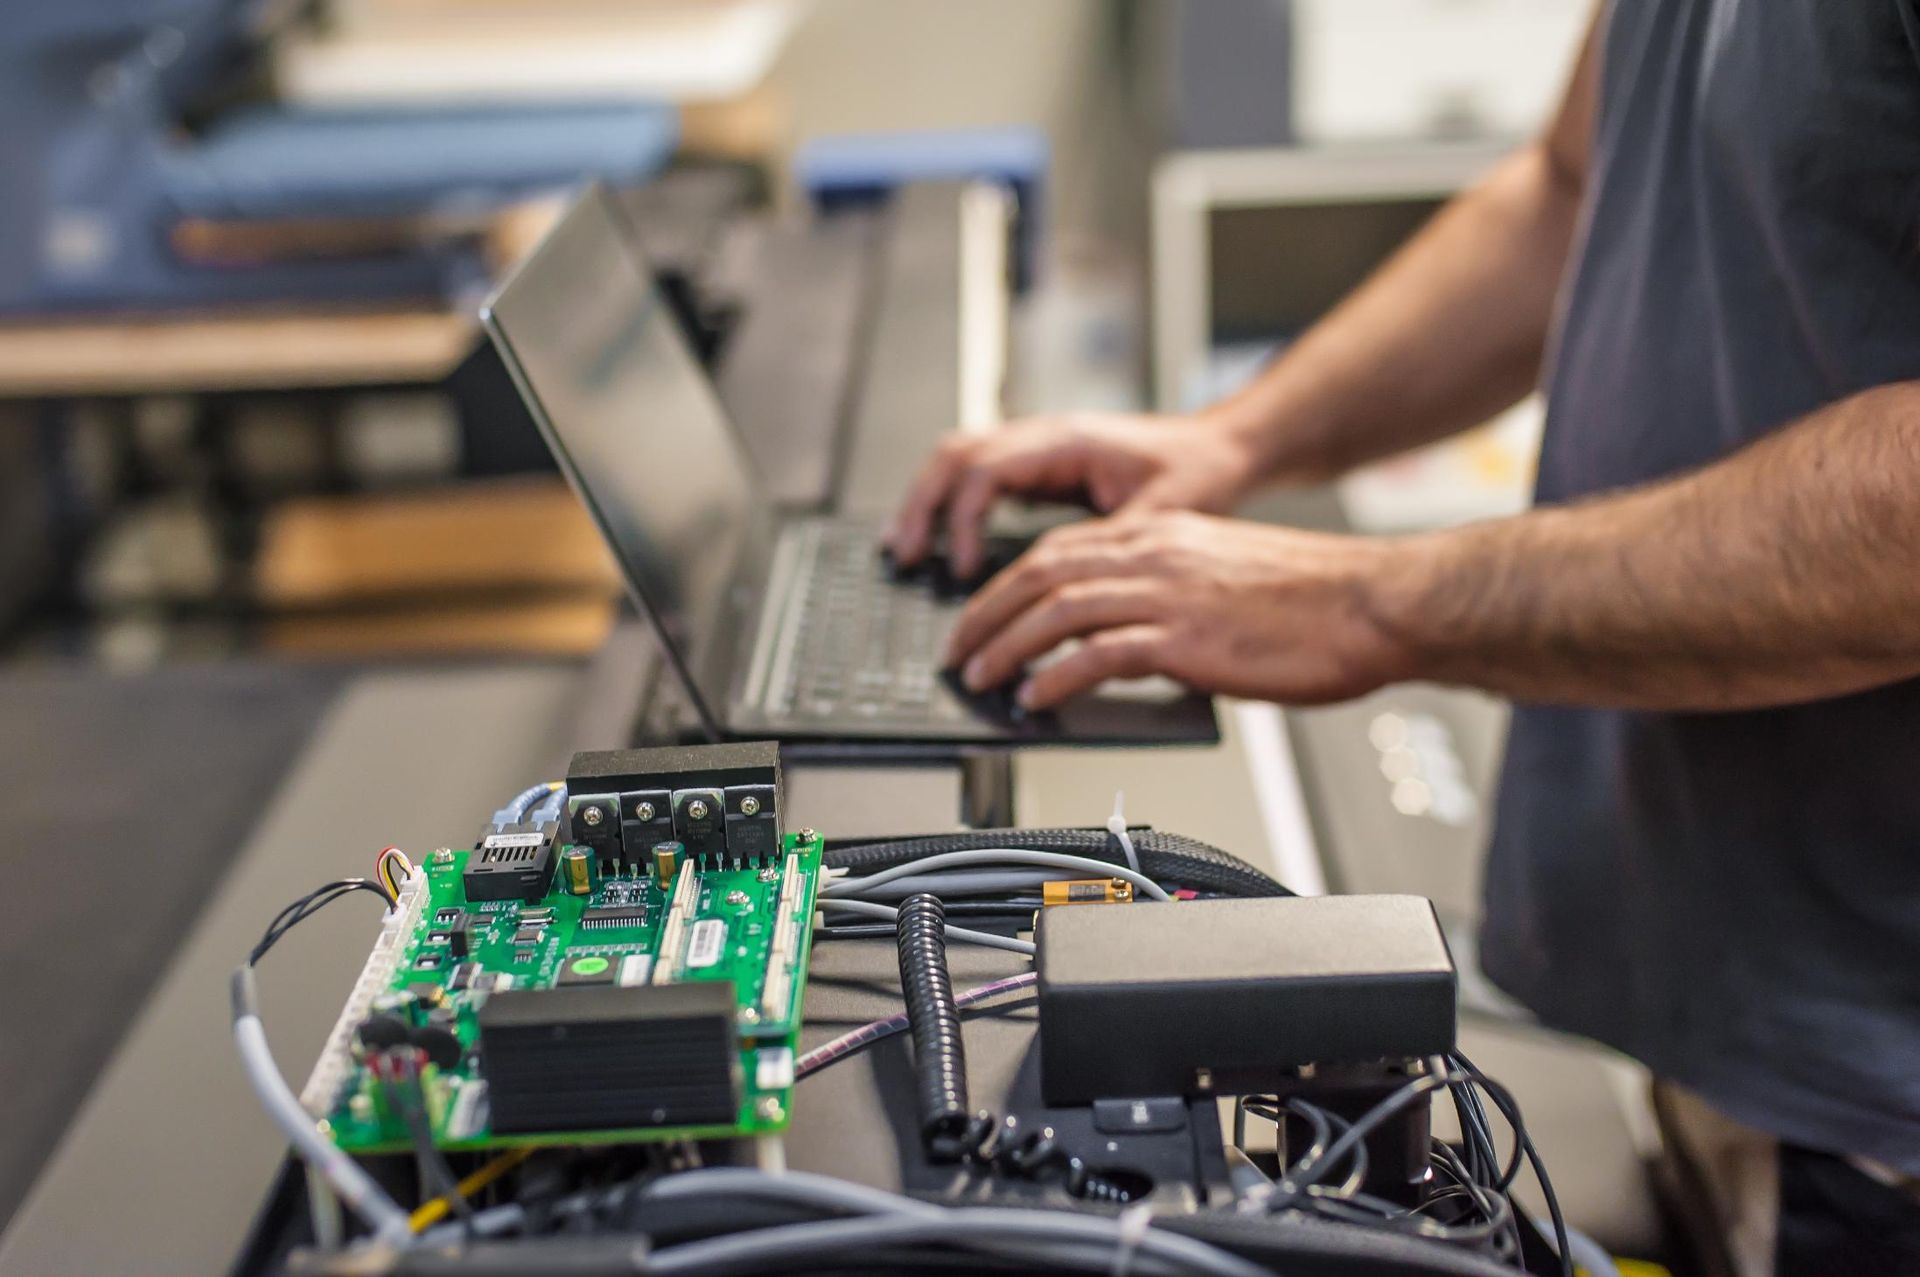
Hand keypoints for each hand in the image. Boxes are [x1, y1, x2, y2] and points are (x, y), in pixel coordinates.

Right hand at [884, 412, 1264, 578]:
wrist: (1223, 448)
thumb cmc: (1201, 473)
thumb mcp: (1160, 517)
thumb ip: (1107, 548)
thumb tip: (1059, 592)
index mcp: (1067, 441)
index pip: (986, 470)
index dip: (963, 521)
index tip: (961, 569)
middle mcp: (1044, 437)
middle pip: (955, 456)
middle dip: (922, 505)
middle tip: (903, 556)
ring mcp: (1039, 448)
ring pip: (959, 460)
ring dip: (927, 502)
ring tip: (904, 548)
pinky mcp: (1043, 467)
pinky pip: (980, 475)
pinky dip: (952, 505)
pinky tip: (942, 542)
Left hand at [943, 511, 1417, 709]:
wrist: (1377, 603)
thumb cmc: (1318, 600)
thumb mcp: (1225, 579)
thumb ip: (1170, 595)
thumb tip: (1126, 641)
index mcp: (1164, 535)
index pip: (1058, 550)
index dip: (1006, 584)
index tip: (980, 615)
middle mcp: (1157, 553)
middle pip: (1040, 573)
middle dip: (986, 614)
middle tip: (958, 651)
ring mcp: (1170, 593)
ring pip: (1057, 610)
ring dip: (1007, 647)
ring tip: (981, 678)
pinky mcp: (1188, 637)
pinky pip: (1100, 653)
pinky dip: (1057, 676)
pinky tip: (1038, 697)